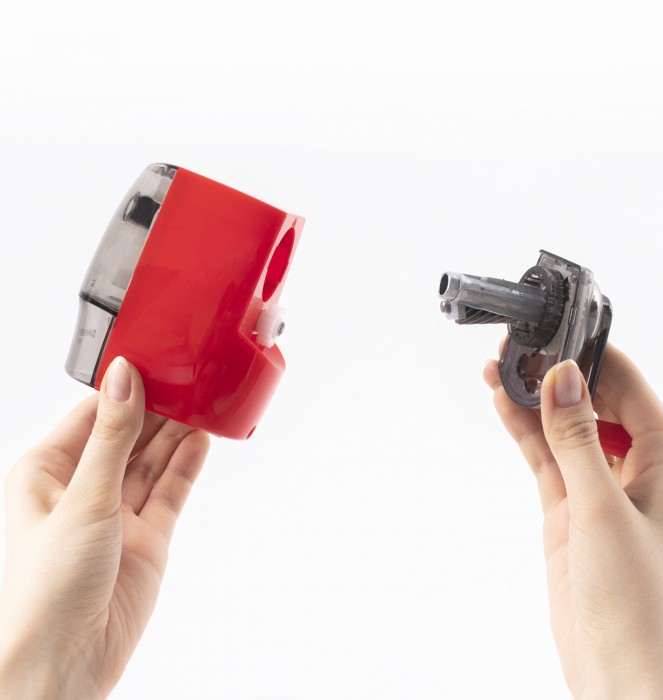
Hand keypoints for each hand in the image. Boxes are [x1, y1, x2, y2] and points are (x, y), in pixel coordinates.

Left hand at [0, 357, 209, 698]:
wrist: (69, 661)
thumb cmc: (46, 588)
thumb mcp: (83, 498)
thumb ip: (112, 436)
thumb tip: (124, 378)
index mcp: (49, 472)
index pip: (93, 414)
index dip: (125, 389)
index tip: (156, 361)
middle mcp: (85, 488)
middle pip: (129, 434)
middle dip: (158, 408)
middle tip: (190, 379)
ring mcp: (120, 511)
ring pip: (154, 459)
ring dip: (178, 432)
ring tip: (203, 400)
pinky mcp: (149, 534)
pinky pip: (173, 488)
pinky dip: (188, 463)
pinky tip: (202, 438)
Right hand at [483, 344, 662, 699]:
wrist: (615, 668)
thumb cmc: (634, 600)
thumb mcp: (602, 510)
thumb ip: (577, 439)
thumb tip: (563, 376)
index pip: (627, 386)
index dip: (589, 357)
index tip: (550, 334)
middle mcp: (636, 465)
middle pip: (592, 400)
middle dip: (554, 374)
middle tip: (513, 350)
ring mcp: (598, 483)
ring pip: (562, 425)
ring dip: (531, 399)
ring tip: (495, 370)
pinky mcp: (569, 503)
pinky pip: (545, 455)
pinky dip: (523, 430)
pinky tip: (502, 407)